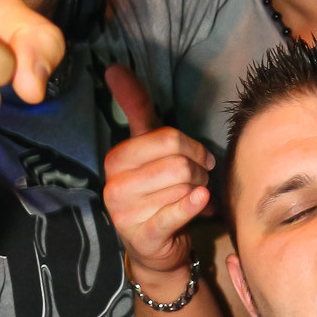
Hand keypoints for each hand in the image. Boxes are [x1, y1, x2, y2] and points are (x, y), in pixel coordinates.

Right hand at [102, 64, 214, 281]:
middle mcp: (114, 184)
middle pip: (177, 162)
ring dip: (200, 190)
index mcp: (116, 159)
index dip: (192, 147)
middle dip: (199, 170)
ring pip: (182, 186)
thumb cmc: (156, 193)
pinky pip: (176, 212)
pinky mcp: (142, 235)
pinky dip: (194, 205)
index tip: (199, 156)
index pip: (164, 137)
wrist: (154, 248)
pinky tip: (203, 202)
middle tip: (201, 180)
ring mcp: (125, 212)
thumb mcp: (147, 150)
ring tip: (196, 197)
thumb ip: (134, 108)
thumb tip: (114, 67)